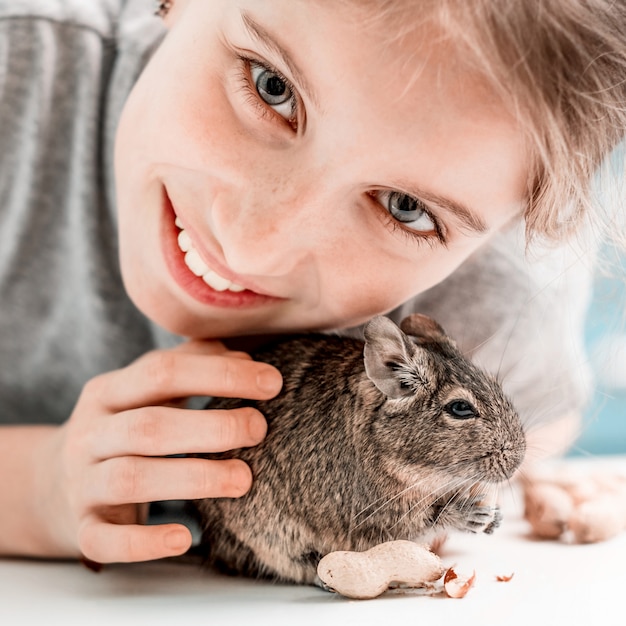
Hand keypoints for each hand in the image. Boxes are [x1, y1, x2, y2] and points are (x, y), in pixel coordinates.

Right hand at [36, 340, 281, 563]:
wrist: (49, 483)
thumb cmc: (120, 427)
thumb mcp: (144, 390)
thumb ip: (192, 364)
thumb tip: (245, 356)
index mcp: (108, 391)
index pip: (162, 372)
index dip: (219, 374)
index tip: (272, 382)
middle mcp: (90, 434)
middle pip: (149, 427)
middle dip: (211, 427)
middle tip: (259, 429)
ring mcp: (82, 483)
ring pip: (131, 479)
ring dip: (193, 478)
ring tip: (243, 479)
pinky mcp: (81, 527)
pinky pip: (105, 539)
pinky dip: (144, 542)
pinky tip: (185, 538)